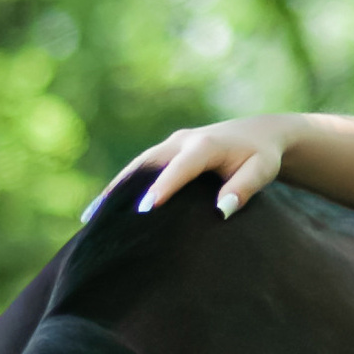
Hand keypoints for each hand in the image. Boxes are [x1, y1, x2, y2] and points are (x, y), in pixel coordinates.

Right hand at [113, 116, 297, 218]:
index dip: (163, 186)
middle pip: (146, 165)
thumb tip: (222, 211)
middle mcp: (182, 141)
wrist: (258, 134)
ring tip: (90, 219)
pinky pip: (141, 170)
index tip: (146, 208)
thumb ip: (245, 188)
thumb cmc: (261, 157)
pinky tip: (104, 210)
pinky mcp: (167, 153)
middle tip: (99, 218)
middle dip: (122, 189)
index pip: (181, 167)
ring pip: (137, 167)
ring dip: (114, 190)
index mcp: (205, 145)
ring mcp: (171, 145)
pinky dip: (122, 187)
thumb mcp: (262, 171)